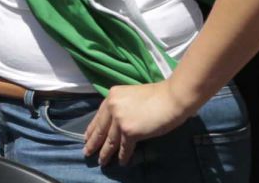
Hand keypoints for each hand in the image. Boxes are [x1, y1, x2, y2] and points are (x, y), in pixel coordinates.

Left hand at [83, 81, 197, 164]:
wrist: (172, 98)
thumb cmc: (157, 95)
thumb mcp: (131, 95)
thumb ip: (121, 106)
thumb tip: (117, 121)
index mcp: (111, 97)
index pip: (98, 117)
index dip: (92, 129)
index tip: (86, 137)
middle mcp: (112, 107)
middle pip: (100, 130)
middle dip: (93, 143)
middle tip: (86, 152)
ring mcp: (119, 120)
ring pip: (110, 141)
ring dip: (105, 153)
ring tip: (102, 161)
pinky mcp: (130, 132)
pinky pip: (124, 147)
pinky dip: (123, 156)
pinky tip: (121, 162)